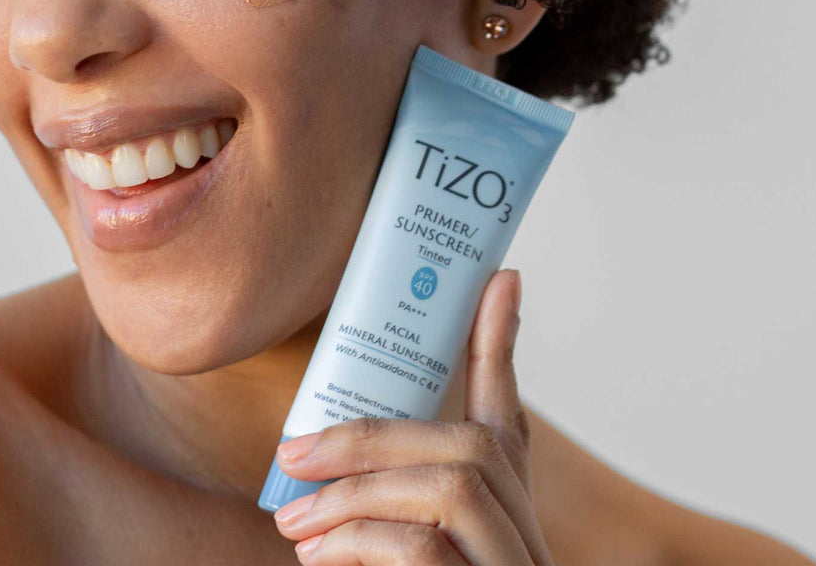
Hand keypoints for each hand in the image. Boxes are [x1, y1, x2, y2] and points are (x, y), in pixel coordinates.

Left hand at [272, 269, 551, 563]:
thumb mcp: (408, 543)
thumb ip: (387, 491)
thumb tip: (333, 434)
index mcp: (503, 515)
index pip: (507, 419)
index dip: (501, 347)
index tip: (500, 277)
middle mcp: (524, 537)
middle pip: (470, 448)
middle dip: (370, 440)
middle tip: (292, 456)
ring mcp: (513, 565)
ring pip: (447, 490)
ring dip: (353, 496)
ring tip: (294, 523)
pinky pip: (421, 549)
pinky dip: (358, 542)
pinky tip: (320, 558)